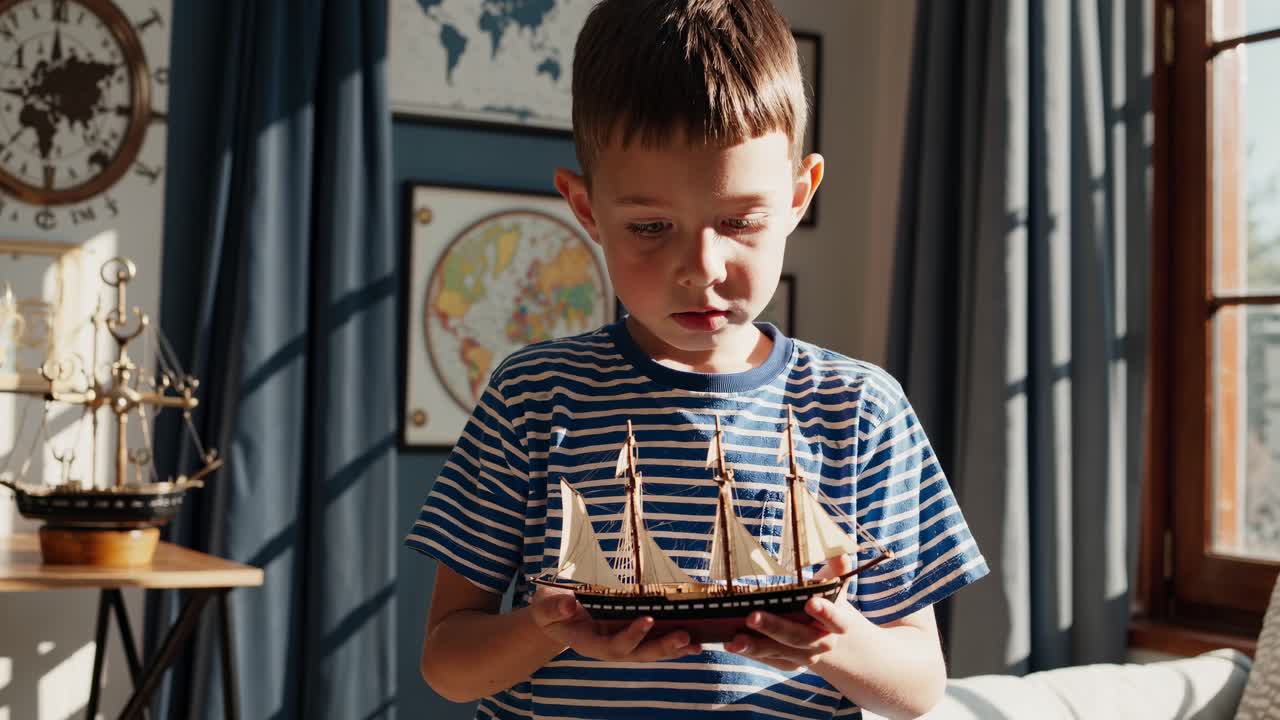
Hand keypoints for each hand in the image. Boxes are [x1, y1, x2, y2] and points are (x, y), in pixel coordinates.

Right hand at [530, 584, 702, 661]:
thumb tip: (568, 603)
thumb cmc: (550, 608)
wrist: (554, 616)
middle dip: (661, 647)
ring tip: (696, 644)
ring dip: (673, 649)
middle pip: (637, 654)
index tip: (647, 619)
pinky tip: (693, 642)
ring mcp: (619, 642)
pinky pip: (652, 642)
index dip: (631, 635)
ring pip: (649, 651)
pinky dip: (672, 644)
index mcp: (588, 642)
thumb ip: (553, 606)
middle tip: (684, 636)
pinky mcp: (629, 636)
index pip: (612, 645)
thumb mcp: (545, 605)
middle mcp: (607, 647)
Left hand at [724, 554, 868, 670]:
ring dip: (754, 646)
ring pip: (777, 651)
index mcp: (837, 624)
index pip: (835, 621)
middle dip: (774, 627)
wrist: (827, 638)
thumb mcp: (833, 585)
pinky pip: (766, 658)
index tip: (810, 603)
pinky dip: (749, 652)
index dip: (825, 613)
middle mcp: (820, 644)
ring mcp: (802, 657)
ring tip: (733, 639)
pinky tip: (730, 643)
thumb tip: (840, 551)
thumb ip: (836, 569)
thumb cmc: (826, 602)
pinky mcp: (785, 663)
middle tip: (752, 616)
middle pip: (798, 638)